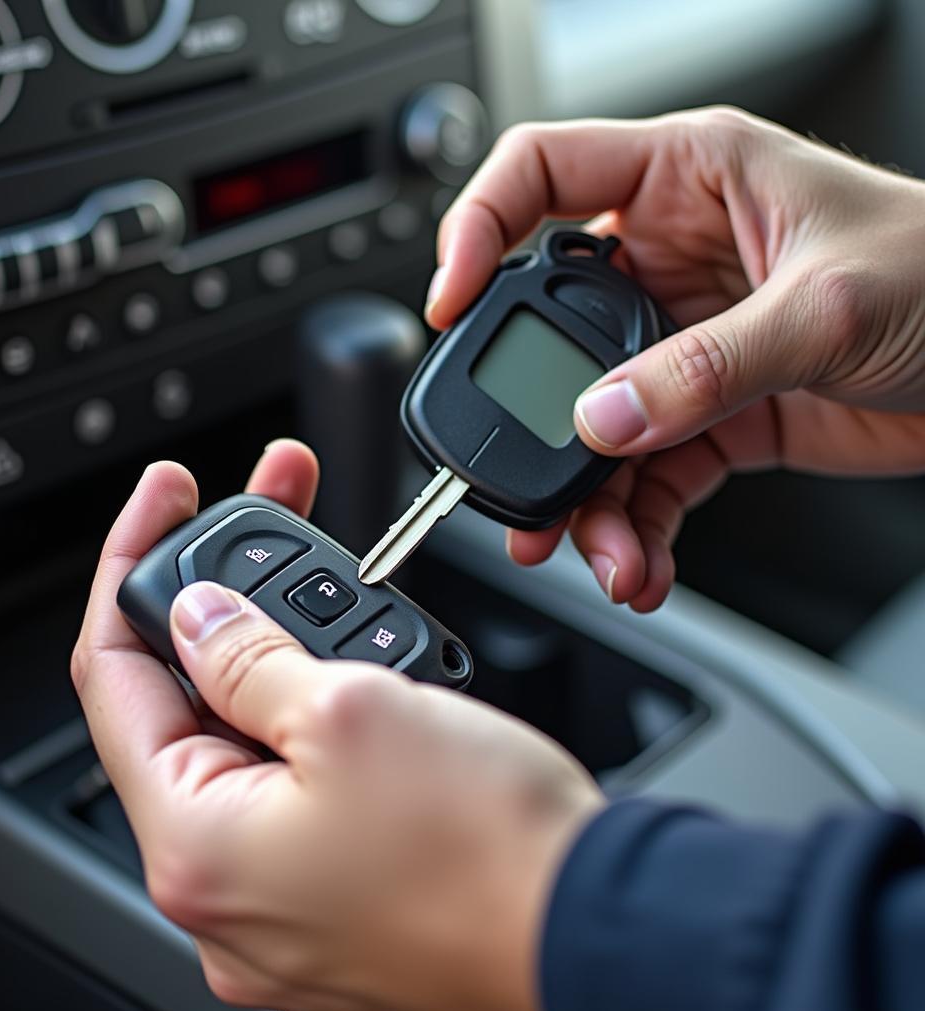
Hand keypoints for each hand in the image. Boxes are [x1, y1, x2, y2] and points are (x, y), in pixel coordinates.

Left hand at [71, 441, 602, 1010]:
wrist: (597, 926)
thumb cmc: (489, 848)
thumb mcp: (352, 711)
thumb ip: (248, 658)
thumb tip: (199, 617)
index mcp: (196, 848)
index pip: (114, 679)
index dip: (132, 567)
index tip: (166, 495)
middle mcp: (224, 890)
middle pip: (186, 705)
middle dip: (224, 600)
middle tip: (265, 515)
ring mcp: (281, 899)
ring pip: (250, 741)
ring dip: (279, 654)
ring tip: (334, 593)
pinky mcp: (336, 893)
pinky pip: (297, 785)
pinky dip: (315, 715)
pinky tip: (355, 667)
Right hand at [429, 106, 924, 610]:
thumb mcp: (827, 307)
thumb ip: (706, 368)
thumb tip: (603, 420)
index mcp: (685, 183)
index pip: (540, 177)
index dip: (477, 228)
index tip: (451, 302)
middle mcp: (668, 263)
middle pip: (549, 334)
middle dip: (533, 419)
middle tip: (522, 484)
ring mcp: (681, 346)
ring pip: (593, 426)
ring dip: (591, 501)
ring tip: (607, 556)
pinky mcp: (707, 414)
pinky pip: (647, 476)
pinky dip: (639, 528)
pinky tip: (644, 564)